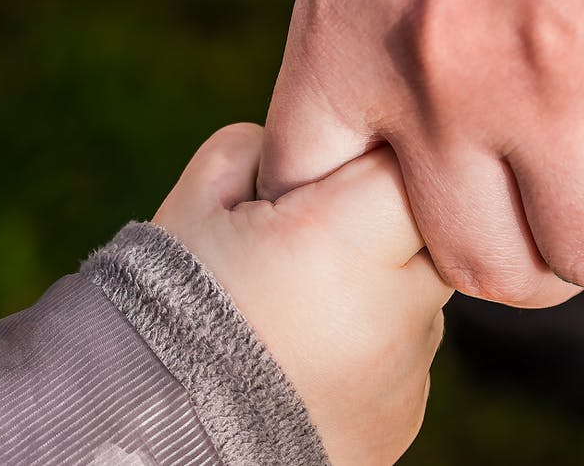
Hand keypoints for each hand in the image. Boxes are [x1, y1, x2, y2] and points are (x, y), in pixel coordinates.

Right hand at [153, 124, 450, 464]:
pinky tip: (305, 357)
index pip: (406, 164)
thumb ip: (254, 151)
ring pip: (419, 295)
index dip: (368, 159)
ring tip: (297, 310)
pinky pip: (404, 354)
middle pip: (430, 230)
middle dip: (382, 223)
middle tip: (313, 241)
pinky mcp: (405, 415)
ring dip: (377, 287)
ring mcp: (406, 370)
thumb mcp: (192, 208)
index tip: (327, 178)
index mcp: (342, 241)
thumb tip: (297, 146)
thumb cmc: (163, 313)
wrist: (153, 439)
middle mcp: (394, 308)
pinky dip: (368, 345)